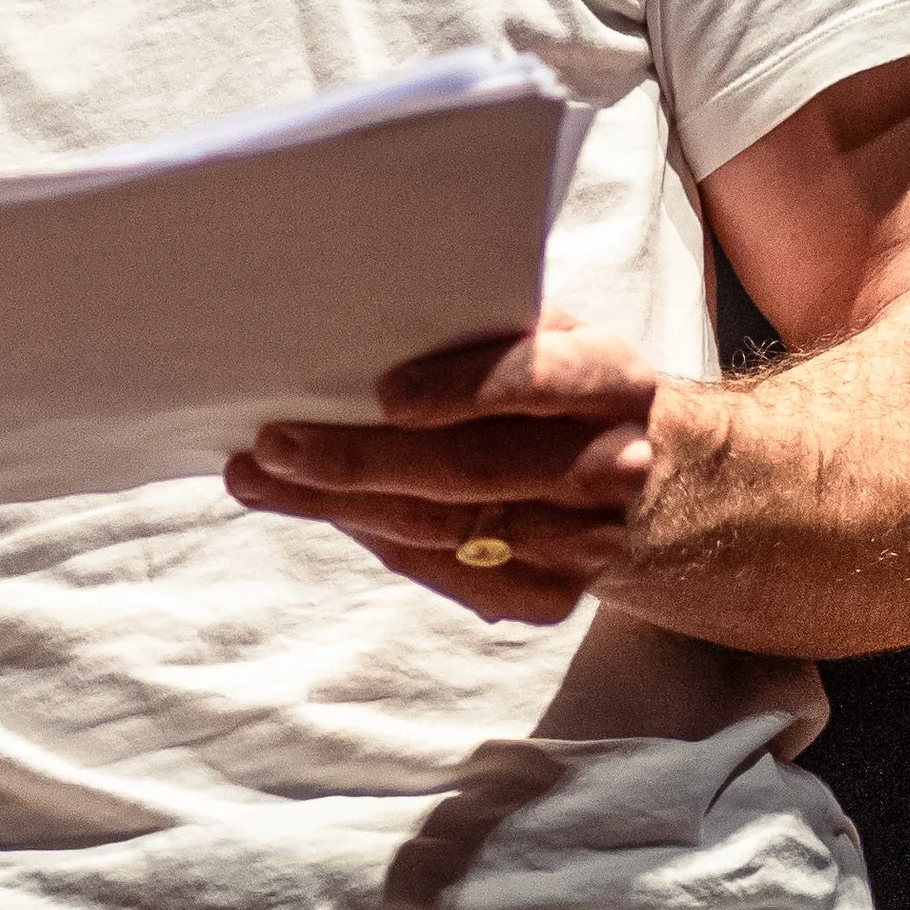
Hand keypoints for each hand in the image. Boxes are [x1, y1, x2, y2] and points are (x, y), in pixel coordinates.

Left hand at [224, 311, 664, 622]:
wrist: (650, 477)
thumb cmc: (558, 380)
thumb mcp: (545, 332)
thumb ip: (482, 326)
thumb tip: (358, 313)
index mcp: (612, 377)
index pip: (540, 380)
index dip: (463, 388)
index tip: (383, 393)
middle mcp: (614, 463)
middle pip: (475, 469)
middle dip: (363, 460)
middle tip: (274, 445)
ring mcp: (586, 541)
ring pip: (446, 529)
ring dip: (341, 506)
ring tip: (259, 480)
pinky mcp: (552, 597)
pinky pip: (449, 576)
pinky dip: (378, 541)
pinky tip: (321, 512)